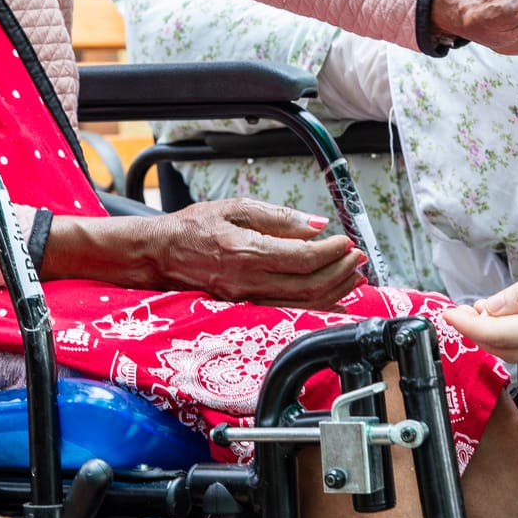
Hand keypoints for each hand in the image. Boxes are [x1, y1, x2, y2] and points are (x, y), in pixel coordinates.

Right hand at [51, 199, 365, 308]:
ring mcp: (245, 299)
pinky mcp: (244, 307)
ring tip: (352, 275)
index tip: (346, 241)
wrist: (159, 254)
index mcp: (246, 251)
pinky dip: (315, 306)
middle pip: (307, 285)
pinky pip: (287, 311)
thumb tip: (316, 224)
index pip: (301, 257)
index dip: (330, 252)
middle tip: (357, 257)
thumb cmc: (193, 227)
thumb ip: (279, 217)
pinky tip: (332, 298)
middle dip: (339, 272)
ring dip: (333, 290)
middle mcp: (247, 280)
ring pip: (301, 303)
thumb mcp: (236, 206)